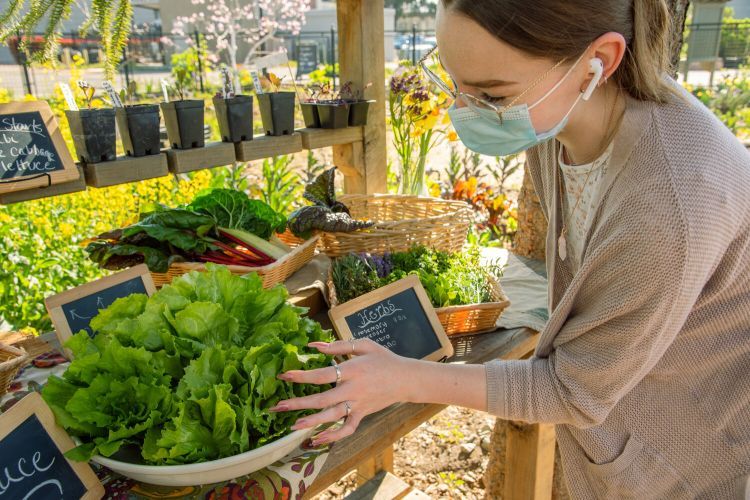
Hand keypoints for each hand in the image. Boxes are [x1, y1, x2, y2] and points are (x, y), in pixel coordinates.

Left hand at [269, 339, 414, 445]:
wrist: (406, 379)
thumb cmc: (383, 358)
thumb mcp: (363, 345)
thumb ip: (338, 347)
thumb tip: (314, 346)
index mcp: (352, 370)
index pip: (323, 375)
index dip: (302, 376)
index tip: (284, 376)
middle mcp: (353, 390)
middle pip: (322, 399)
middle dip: (298, 404)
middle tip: (277, 407)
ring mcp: (358, 404)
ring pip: (332, 417)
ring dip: (311, 422)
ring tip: (292, 426)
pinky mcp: (362, 414)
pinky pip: (346, 429)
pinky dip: (332, 436)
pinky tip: (316, 440)